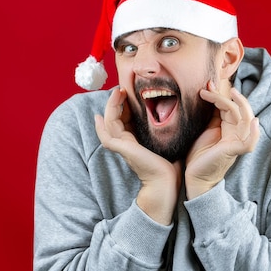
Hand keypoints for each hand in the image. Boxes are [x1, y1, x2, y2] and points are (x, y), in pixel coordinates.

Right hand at [94, 87, 180, 223]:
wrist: (167, 182)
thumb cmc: (170, 162)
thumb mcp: (165, 138)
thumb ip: (162, 127)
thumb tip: (170, 111)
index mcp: (134, 139)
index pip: (124, 117)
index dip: (124, 103)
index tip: (128, 90)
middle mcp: (125, 142)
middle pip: (113, 117)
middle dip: (115, 101)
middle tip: (119, 88)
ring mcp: (122, 145)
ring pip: (109, 122)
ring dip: (111, 106)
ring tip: (116, 92)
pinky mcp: (122, 148)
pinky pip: (108, 135)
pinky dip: (102, 125)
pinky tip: (100, 116)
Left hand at [185, 80, 259, 198]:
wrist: (195, 176)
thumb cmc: (200, 155)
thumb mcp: (204, 129)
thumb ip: (211, 114)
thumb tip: (208, 92)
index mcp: (229, 128)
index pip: (230, 107)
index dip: (220, 95)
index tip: (207, 86)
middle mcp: (236, 133)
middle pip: (240, 110)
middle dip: (227, 96)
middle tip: (212, 85)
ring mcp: (237, 142)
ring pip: (246, 120)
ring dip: (240, 105)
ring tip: (232, 93)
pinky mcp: (234, 151)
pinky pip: (249, 142)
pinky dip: (253, 133)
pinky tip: (254, 122)